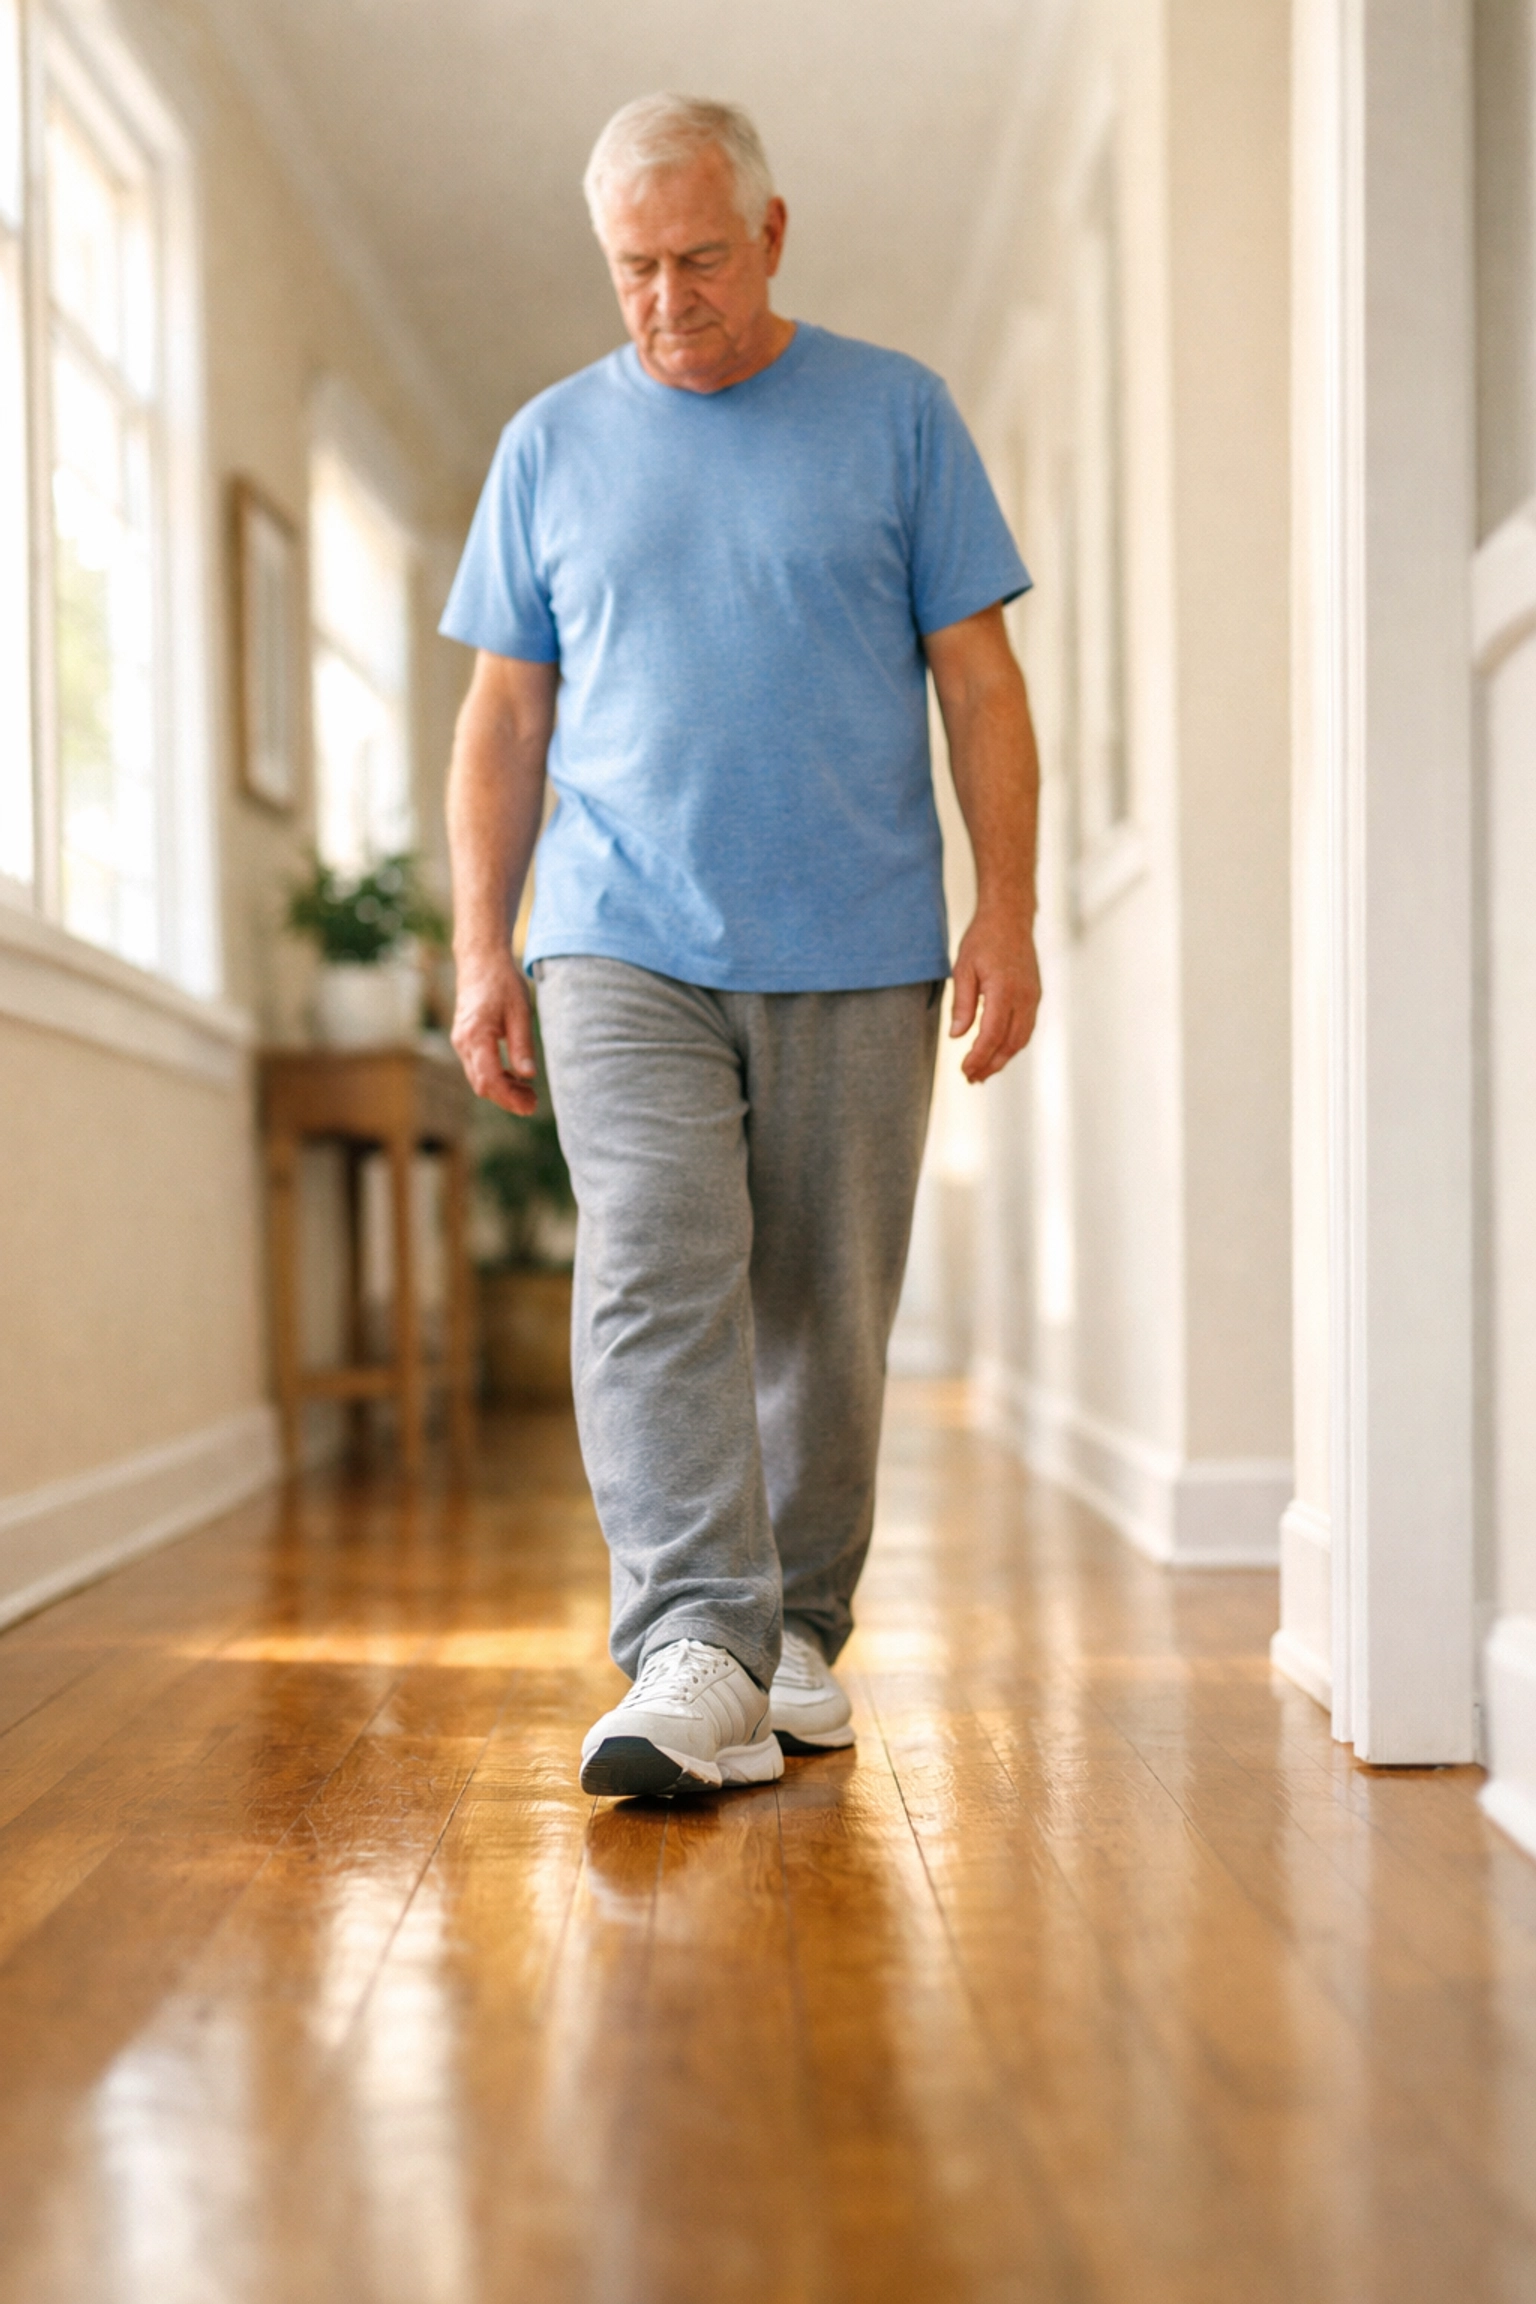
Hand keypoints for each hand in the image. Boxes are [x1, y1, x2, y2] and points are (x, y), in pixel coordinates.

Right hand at [450, 946, 538, 1114]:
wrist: (480, 960)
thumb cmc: (502, 982)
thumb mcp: (520, 1012)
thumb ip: (522, 1045)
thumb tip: (528, 1076)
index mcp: (476, 1036)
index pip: (489, 1079)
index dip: (509, 1098)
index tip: (530, 1105)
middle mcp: (463, 1042)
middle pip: (482, 1084)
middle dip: (507, 1098)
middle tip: (533, 1104)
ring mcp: (461, 1042)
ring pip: (479, 1078)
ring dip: (502, 1090)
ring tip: (528, 1093)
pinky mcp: (465, 1040)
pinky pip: (477, 1067)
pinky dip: (495, 1077)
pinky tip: (515, 1077)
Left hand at [949, 910, 1041, 1083]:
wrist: (1010, 918)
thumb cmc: (983, 940)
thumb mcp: (963, 969)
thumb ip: (962, 1004)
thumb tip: (957, 1036)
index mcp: (1003, 989)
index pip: (992, 1035)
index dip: (979, 1057)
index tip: (964, 1070)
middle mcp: (1023, 996)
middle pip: (1010, 1043)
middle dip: (991, 1065)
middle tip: (972, 1078)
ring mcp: (1033, 997)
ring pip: (1021, 1039)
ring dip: (1003, 1059)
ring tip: (983, 1072)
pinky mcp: (1035, 996)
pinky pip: (1025, 1028)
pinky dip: (1011, 1045)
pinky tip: (996, 1051)